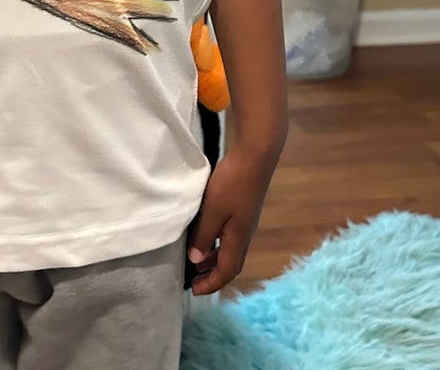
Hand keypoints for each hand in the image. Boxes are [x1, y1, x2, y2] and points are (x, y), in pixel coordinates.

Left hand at [187, 146, 275, 295]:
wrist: (255, 157)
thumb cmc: (232, 183)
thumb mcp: (213, 210)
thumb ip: (203, 234)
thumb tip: (196, 260)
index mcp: (239, 239)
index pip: (226, 270)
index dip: (211, 283)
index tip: (195, 291)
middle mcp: (245, 234)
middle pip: (230, 262)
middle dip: (212, 274)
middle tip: (194, 280)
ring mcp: (245, 220)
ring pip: (229, 248)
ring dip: (214, 257)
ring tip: (196, 260)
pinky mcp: (243, 208)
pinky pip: (229, 235)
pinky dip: (217, 241)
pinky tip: (206, 232)